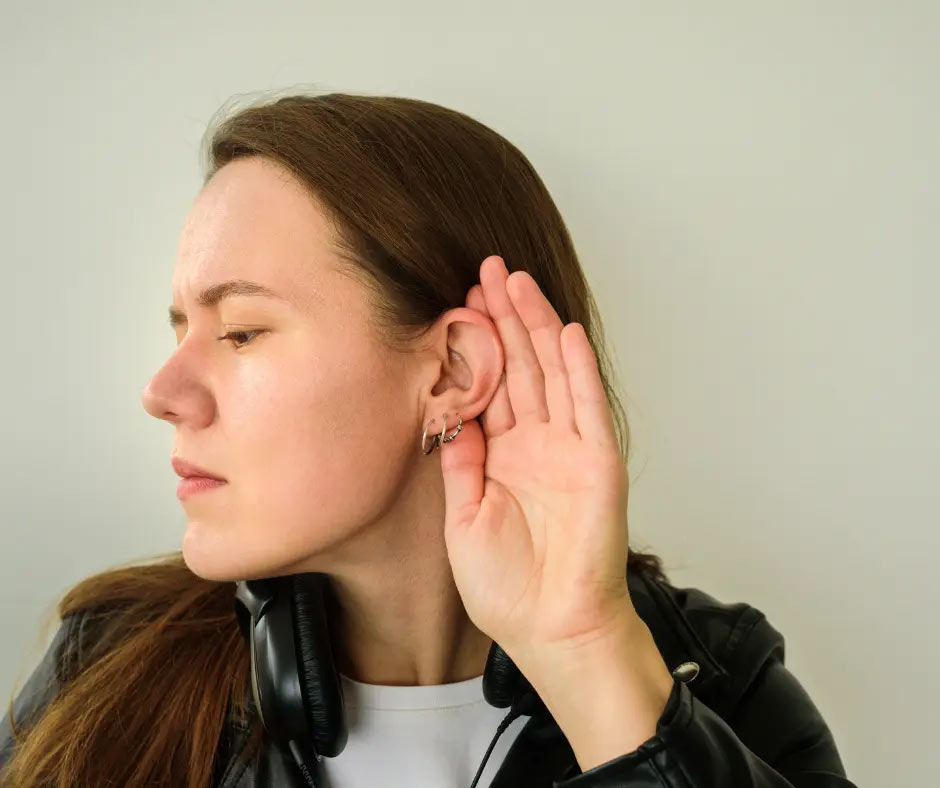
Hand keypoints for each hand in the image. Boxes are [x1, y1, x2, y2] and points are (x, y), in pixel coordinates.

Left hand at [439, 255, 639, 673]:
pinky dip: (577, 368)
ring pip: (550, 372)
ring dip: (535, 326)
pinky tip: (564, 331)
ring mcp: (569, 448)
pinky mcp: (598, 460)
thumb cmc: (509, 586)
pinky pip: (587, 405)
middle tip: (488, 269)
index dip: (476, 344)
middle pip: (520, 365)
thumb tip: (448, 418)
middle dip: (503, 317)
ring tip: (517, 281)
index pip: (490, 385)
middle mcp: (537, 444)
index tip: (460, 303)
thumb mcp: (464, 519)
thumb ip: (460, 464)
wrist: (551, 626)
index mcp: (503, 456)